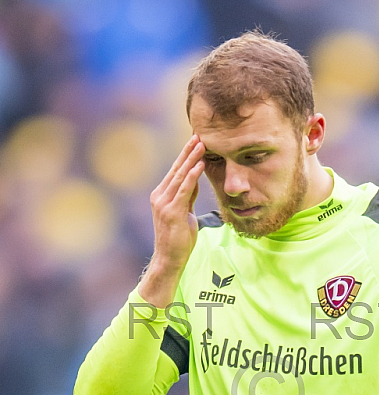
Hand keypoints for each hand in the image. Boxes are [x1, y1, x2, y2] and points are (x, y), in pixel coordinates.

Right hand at [149, 134, 204, 271]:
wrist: (169, 259)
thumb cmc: (178, 239)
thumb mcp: (185, 213)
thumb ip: (188, 196)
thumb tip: (195, 179)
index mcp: (161, 195)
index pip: (175, 171)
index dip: (185, 155)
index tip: (195, 141)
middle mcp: (159, 196)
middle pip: (176, 169)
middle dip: (188, 151)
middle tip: (199, 135)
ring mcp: (164, 204)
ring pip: (180, 176)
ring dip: (192, 159)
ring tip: (202, 144)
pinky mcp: (172, 212)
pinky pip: (184, 190)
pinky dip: (192, 176)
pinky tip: (200, 164)